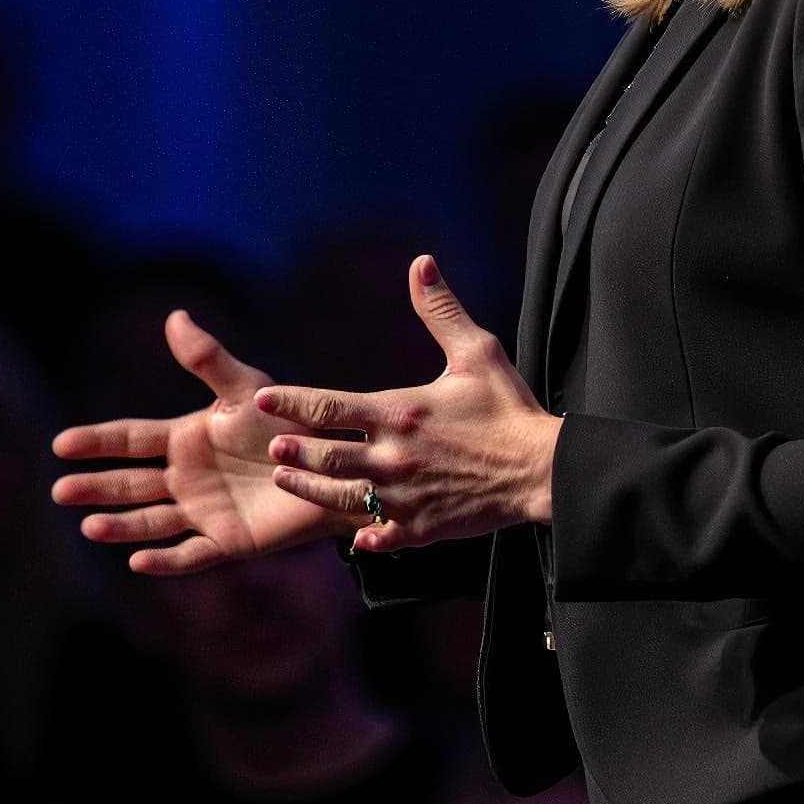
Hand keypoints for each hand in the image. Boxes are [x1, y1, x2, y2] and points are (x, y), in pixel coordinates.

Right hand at [50, 310, 356, 575]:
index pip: (130, 440)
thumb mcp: (246, 389)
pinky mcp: (228, 541)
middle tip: (60, 490)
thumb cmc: (289, 421)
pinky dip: (165, 559)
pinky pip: (190, 554)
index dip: (96, 441)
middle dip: (96, 487)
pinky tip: (138, 561)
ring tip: (89, 527)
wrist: (333, 464)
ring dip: (121, 525)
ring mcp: (203, 511)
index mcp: (185, 439)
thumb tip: (175, 316)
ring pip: (151, 520)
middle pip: (131, 483)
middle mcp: (186, 477)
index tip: (61, 443)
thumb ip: (209, 360)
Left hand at [256, 254, 561, 551]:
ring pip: (343, 497)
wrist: (541, 468)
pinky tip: (352, 538)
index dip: (292, 402)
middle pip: (327, 456)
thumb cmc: (508, 407)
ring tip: (285, 480)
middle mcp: (393, 457)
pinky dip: (365, 536)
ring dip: (311, 489)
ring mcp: (405, 496)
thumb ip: (441, 311)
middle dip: (295, 451)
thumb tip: (420, 264)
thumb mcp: (476, 351)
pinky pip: (383, 535)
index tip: (261, 399)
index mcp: (399, 412)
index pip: (329, 407)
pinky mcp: (423, 527)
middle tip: (270, 447)